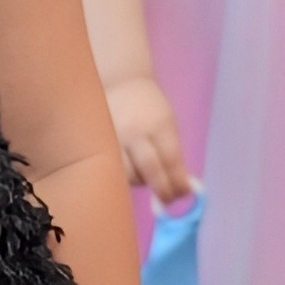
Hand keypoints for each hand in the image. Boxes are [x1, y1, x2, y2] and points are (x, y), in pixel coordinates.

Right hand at [106, 75, 191, 203]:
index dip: (179, 180)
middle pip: (150, 168)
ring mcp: (114, 138)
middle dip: (162, 189)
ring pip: (129, 173)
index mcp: (158, 123)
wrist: (120, 84)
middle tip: (169, 199)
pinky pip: (114, 169)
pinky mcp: (99, 144)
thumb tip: (184, 186)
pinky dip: (126, 176)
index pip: (170, 158)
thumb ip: (174, 153)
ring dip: (143, 183)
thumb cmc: (150, 108)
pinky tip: (133, 172)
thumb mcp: (167, 123)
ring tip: (150, 179)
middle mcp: (135, 131)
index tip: (185, 193)